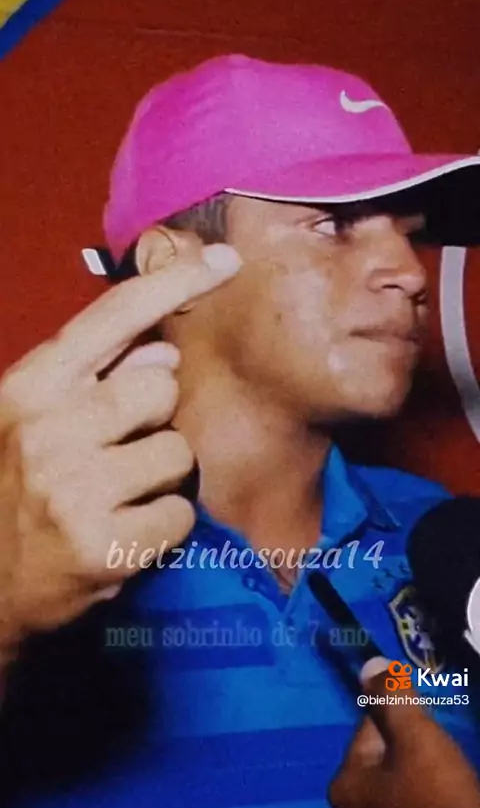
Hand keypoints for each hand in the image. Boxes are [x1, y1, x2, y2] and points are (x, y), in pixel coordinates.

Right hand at [0, 243, 240, 651]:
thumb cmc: (12, 490)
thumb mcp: (32, 420)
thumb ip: (95, 381)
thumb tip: (164, 352)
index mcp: (30, 386)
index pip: (111, 317)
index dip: (171, 283)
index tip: (224, 261)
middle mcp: (48, 427)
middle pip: (161, 388)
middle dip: (155, 419)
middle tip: (118, 453)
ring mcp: (73, 488)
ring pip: (179, 454)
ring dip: (161, 478)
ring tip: (118, 498)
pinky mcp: (101, 546)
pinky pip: (179, 515)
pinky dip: (163, 529)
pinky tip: (125, 536)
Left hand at [329, 657, 479, 807]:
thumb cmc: (439, 800)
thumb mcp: (416, 739)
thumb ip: (392, 700)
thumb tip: (371, 663)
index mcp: (345, 784)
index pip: (372, 727)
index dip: (406, 724)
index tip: (430, 737)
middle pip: (388, 754)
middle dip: (418, 750)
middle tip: (443, 762)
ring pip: (405, 778)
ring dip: (428, 773)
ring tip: (451, 782)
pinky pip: (416, 802)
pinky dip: (433, 796)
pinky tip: (450, 800)